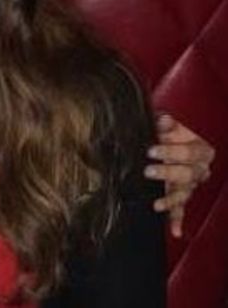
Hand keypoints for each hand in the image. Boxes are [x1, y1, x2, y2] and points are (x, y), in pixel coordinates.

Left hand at [144, 113, 214, 237]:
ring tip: (157, 204)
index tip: (151, 150)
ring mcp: (191, 184)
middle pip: (188, 174)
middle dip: (168, 173)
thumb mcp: (172, 127)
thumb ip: (168, 124)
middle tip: (149, 171)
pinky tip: (175, 231)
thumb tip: (164, 119)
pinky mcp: (182, 195)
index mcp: (201, 151)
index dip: (171, 150)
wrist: (178, 144)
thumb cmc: (174, 134)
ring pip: (184, 194)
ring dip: (171, 200)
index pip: (190, 152)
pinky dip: (177, 220)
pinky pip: (181, 209)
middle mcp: (199, 169)